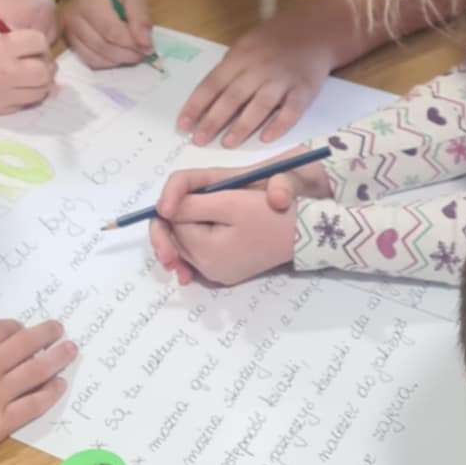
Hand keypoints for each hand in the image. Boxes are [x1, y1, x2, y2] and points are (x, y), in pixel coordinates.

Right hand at [0, 23, 56, 114]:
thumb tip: (11, 0)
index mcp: (2, 47)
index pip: (38, 42)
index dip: (38, 42)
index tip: (31, 42)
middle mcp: (6, 72)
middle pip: (43, 72)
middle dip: (45, 65)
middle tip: (39, 61)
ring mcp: (1, 94)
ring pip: (38, 93)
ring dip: (40, 84)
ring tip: (32, 76)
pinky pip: (22, 107)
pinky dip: (26, 98)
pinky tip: (19, 89)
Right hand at [0, 318, 75, 464]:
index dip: (14, 328)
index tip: (23, 328)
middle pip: (23, 345)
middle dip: (44, 335)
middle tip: (58, 329)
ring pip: (35, 371)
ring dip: (56, 358)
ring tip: (71, 350)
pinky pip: (32, 406)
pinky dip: (49, 394)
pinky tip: (60, 386)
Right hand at [62, 0, 152, 69]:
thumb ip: (141, 19)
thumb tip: (146, 46)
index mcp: (86, 2)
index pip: (110, 32)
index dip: (131, 43)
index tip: (150, 48)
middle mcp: (72, 18)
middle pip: (102, 46)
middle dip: (127, 54)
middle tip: (145, 54)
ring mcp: (68, 32)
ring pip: (94, 58)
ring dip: (118, 61)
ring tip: (134, 54)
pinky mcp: (71, 42)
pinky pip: (89, 60)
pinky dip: (107, 62)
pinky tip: (120, 54)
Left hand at [147, 154, 330, 286]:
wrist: (303, 229)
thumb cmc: (267, 212)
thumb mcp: (227, 200)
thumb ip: (190, 204)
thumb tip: (163, 211)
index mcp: (205, 253)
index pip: (173, 226)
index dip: (174, 205)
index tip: (182, 192)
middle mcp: (208, 270)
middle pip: (176, 240)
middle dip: (173, 219)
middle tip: (170, 203)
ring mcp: (218, 273)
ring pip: (187, 246)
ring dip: (184, 227)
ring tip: (185, 210)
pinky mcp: (228, 271)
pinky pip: (201, 254)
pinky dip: (194, 240)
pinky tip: (196, 230)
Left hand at [176, 16, 337, 146]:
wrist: (315, 31)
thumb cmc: (273, 41)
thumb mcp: (245, 46)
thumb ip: (229, 70)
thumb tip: (204, 101)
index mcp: (240, 57)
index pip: (212, 84)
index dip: (196, 106)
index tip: (182, 126)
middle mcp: (259, 68)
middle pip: (232, 97)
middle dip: (213, 121)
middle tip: (199, 141)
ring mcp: (283, 79)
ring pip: (259, 105)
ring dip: (242, 126)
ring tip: (227, 144)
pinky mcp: (304, 90)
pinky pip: (291, 111)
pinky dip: (279, 125)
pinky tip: (266, 139)